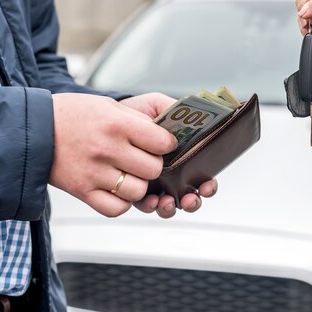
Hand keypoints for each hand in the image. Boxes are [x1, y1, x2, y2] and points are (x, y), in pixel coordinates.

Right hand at [49, 93, 175, 216]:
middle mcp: (107, 149)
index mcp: (116, 124)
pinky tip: (116, 189)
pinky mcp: (82, 191)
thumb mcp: (107, 104)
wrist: (31, 129)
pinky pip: (116, 208)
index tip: (161, 143)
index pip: (162, 142)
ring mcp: (94, 173)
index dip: (167, 144)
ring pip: (138, 191)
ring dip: (138, 184)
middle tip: (143, 158)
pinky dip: (121, 202)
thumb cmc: (72, 114)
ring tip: (128, 173)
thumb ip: (138, 118)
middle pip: (153, 169)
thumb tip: (168, 127)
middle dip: (154, 164)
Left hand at [120, 93, 218, 217]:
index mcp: (183, 156)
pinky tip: (150, 201)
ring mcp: (154, 185)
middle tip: (189, 198)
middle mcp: (172, 174)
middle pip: (190, 196)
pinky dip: (151, 206)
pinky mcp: (136, 191)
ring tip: (167, 202)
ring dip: (171, 207)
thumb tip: (196, 119)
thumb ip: (177, 110)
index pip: (203, 175)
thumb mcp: (158, 105)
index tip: (206, 184)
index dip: (207, 184)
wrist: (103, 119)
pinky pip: (147, 206)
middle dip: (192, 200)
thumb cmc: (134, 113)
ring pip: (170, 205)